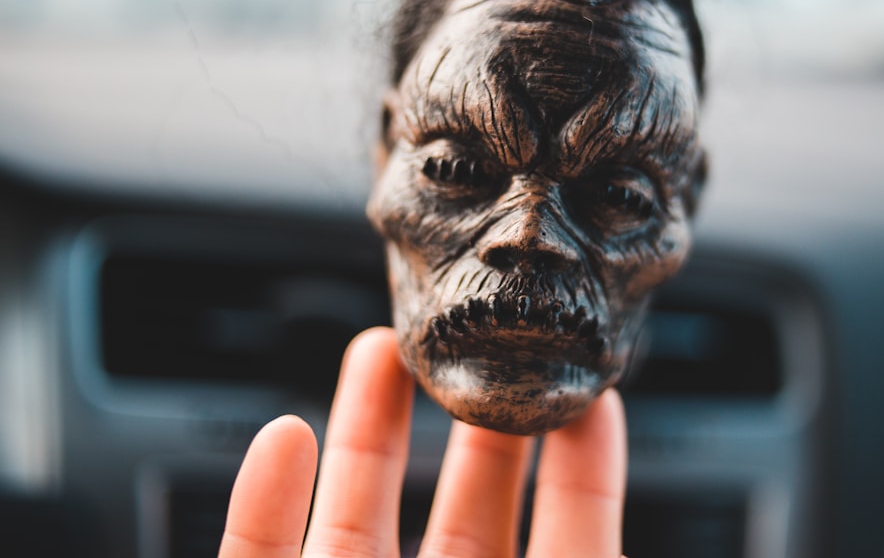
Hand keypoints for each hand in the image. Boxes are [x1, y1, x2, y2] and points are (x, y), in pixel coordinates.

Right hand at [218, 327, 627, 557]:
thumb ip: (588, 556)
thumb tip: (615, 440)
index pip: (567, 550)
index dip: (581, 476)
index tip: (596, 396)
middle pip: (463, 527)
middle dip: (474, 432)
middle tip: (485, 356)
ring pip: (356, 529)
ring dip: (366, 436)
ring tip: (381, 352)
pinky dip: (262, 505)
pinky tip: (281, 436)